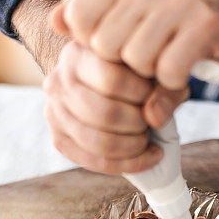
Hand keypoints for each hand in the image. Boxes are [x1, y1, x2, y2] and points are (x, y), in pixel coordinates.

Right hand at [43, 40, 187, 173]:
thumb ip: (164, 88)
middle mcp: (59, 81)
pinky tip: (149, 157)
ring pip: (98, 142)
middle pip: (104, 114)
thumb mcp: (153, 69)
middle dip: (137, 124)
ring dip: (134, 146)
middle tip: (150, 121)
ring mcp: (54, 112)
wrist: (95, 79)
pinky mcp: (59, 140)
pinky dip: (128, 164)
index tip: (153, 95)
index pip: (111, 80)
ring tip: (148, 138)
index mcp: (78, 53)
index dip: (141, 94)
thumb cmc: (132, 71)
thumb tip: (154, 117)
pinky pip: (94, 162)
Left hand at [51, 0, 218, 90]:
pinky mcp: (204, 26)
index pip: (78, 18)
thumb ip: (92, 20)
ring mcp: (177, 1)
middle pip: (105, 46)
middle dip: (121, 65)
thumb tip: (54, 22)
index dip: (92, 45)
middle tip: (144, 62)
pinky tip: (183, 71)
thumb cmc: (176, 23)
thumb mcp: (132, 16)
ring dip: (149, 75)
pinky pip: (168, 71)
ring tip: (165, 63)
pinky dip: (173, 83)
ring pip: (136, 61)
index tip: (116, 49)